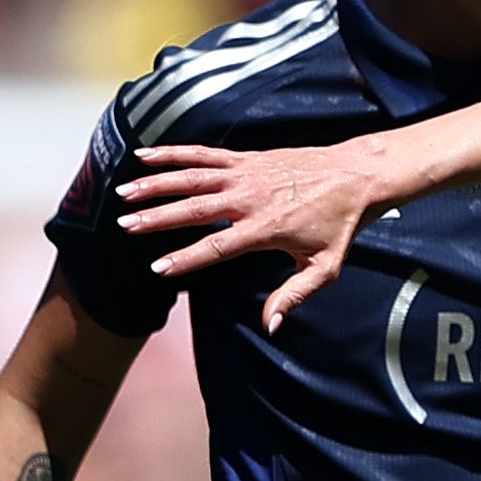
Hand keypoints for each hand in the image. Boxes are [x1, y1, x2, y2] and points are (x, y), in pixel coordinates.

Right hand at [112, 140, 397, 329]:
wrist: (357, 176)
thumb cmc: (340, 225)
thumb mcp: (324, 268)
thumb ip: (293, 296)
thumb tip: (269, 326)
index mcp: (266, 228)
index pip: (217, 246)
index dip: (186, 258)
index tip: (157, 268)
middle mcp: (250, 198)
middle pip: (195, 209)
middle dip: (157, 218)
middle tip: (125, 226)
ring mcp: (245, 174)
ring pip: (192, 177)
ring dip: (156, 184)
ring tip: (123, 193)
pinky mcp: (245, 158)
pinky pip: (202, 155)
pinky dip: (172, 154)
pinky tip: (144, 156)